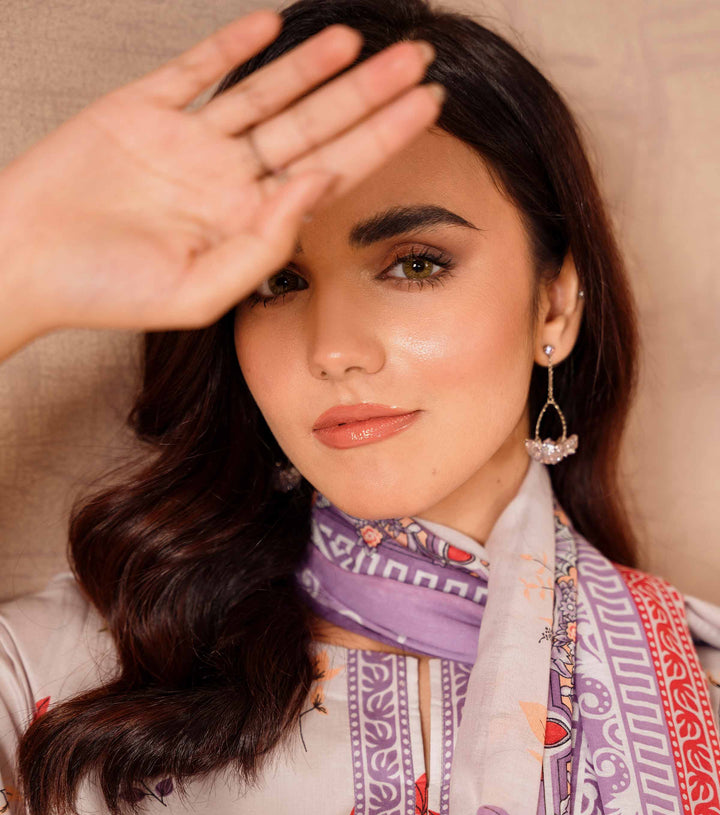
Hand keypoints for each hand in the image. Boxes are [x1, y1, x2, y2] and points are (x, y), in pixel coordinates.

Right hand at [0, 9, 440, 334]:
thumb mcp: (197, 291)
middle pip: (313, 126)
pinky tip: (275, 25)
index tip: (429, 108)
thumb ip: (265, 243)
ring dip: (313, 64)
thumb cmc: (104, 291)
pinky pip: (198, 71)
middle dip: (368, 94)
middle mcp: (227, 177)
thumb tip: (322, 184)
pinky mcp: (142, 107)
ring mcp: (187, 140)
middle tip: (419, 59)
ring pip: (266, 92)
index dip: (381, 138)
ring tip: (362, 39)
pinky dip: (235, 46)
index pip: (331, 172)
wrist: (22, 260)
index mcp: (246, 221)